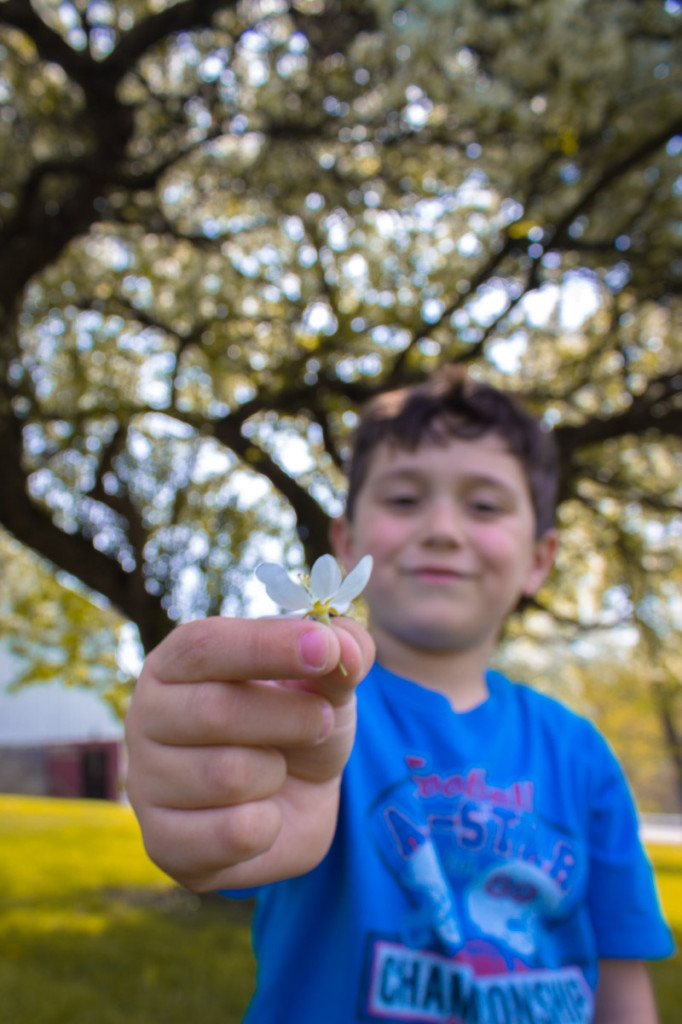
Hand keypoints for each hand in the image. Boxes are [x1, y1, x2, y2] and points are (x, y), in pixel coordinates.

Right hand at [124, 615, 374, 891]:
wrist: (296, 800)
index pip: (204, 646)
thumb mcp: (326, 679)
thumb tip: (346, 649)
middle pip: (214, 710)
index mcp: (176, 664)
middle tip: (320, 721)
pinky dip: (270, 825)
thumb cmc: (297, 723)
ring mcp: (147, 783)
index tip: (324, 649)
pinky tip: (263, 815)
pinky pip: (233, 834)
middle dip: (290, 717)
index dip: (266, 646)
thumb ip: (343, 650)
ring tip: (277, 769)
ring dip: (276, 773)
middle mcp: (146, 716)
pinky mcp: (163, 844)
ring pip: (227, 776)